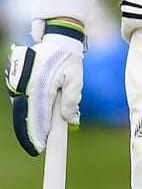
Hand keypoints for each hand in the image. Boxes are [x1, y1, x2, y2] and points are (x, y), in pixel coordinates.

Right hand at [5, 22, 85, 156]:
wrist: (57, 41)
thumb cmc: (68, 59)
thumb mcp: (76, 77)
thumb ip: (73, 98)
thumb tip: (69, 118)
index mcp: (40, 87)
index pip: (37, 117)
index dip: (37, 134)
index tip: (41, 147)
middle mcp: (26, 88)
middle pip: (24, 117)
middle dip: (30, 134)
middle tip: (37, 147)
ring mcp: (19, 85)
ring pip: (21, 111)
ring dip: (28, 124)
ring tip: (37, 138)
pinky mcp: (18, 84)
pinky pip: (22, 103)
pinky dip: (27, 113)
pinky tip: (34, 121)